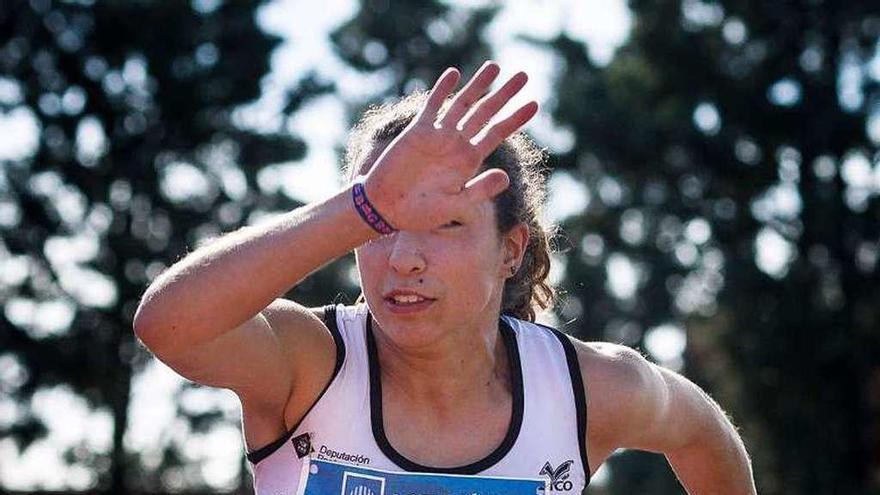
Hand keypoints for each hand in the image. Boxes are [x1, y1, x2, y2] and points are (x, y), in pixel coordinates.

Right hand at [362, 61, 537, 231]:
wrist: (387, 208)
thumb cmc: (421, 212)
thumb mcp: (454, 205)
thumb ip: (479, 191)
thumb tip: (506, 176)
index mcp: (469, 160)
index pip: (497, 133)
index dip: (515, 119)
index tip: (534, 104)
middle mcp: (457, 144)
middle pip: (486, 112)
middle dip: (504, 94)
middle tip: (524, 76)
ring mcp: (438, 135)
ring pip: (462, 103)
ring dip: (478, 84)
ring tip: (494, 66)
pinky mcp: (417, 130)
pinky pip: (433, 105)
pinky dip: (442, 89)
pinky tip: (455, 73)